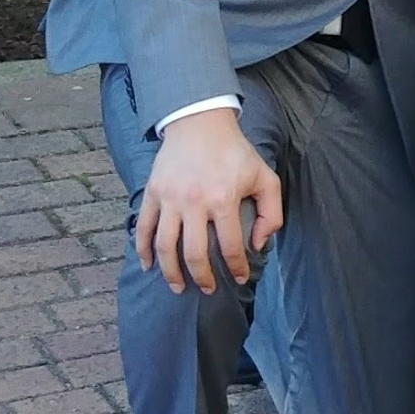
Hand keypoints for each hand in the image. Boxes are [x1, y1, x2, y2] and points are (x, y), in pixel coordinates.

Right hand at [136, 108, 282, 294]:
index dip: (236, 267)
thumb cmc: (236, 153)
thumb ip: (271, 212)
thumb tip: (258, 243)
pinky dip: (143, 250)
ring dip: (171, 272)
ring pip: (165, 246)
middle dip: (202, 278)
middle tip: (209, 290)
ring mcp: (170, 198)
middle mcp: (194, 202)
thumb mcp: (265, 177)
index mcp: (224, 199)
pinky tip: (149, 266)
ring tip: (178, 287)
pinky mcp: (153, 193)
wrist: (201, 123)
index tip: (240, 278)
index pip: (231, 246)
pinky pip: (144, 228)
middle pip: (194, 253)